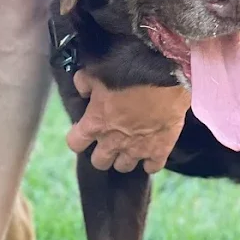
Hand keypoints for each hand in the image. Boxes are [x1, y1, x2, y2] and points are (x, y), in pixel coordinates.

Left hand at [66, 70, 189, 173]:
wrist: (165, 75)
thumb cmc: (129, 72)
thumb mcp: (97, 72)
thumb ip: (84, 83)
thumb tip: (82, 90)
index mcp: (95, 123)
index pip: (74, 143)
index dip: (78, 137)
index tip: (84, 130)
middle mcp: (113, 142)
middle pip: (99, 162)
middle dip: (101, 152)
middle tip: (108, 138)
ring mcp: (137, 149)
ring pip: (123, 167)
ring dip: (124, 157)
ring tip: (129, 145)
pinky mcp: (160, 150)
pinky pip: (152, 168)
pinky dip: (150, 162)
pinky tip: (150, 152)